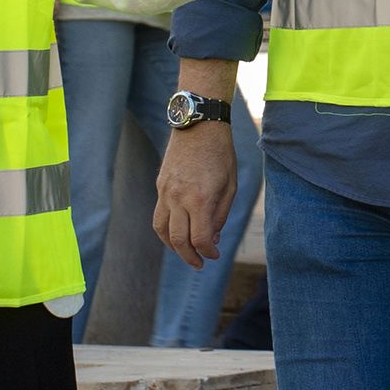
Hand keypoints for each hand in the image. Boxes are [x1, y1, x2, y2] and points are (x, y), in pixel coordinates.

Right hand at [153, 120, 237, 267]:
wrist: (198, 125)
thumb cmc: (221, 154)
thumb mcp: (231, 185)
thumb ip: (220, 214)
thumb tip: (211, 239)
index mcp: (200, 199)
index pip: (199, 239)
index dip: (208, 253)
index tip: (214, 255)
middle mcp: (179, 198)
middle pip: (178, 240)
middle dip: (189, 257)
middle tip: (199, 263)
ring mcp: (166, 192)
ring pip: (161, 231)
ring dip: (172, 247)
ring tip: (185, 252)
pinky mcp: (160, 186)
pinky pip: (159, 215)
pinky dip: (166, 229)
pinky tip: (177, 232)